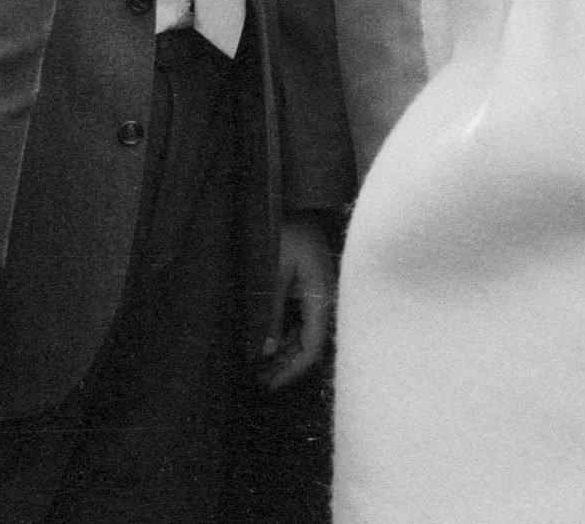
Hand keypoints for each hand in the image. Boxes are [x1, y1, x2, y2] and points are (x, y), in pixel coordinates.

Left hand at [260, 215, 336, 391]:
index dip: (293, 369)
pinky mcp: (309, 286)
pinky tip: (268, 343)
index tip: (269, 384)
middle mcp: (325, 297)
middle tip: (260, 381)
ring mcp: (318, 291)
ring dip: (285, 351)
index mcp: (322, 294)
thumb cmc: (281, 233)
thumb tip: (265, 352)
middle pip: (312, 342)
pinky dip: (285, 334)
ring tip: (260, 367)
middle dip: (287, 364)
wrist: (290, 200)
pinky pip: (302, 319)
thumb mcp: (271, 274)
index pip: (314, 345)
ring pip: (306, 332)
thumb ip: (268, 313)